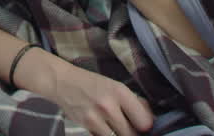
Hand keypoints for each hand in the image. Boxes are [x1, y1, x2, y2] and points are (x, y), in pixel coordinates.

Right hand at [39, 58, 153, 135]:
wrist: (63, 83)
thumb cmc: (93, 84)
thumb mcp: (115, 86)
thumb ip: (133, 101)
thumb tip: (149, 119)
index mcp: (120, 92)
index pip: (144, 122)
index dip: (146, 126)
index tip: (143, 125)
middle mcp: (109, 106)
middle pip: (132, 134)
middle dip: (133, 132)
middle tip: (129, 127)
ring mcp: (96, 118)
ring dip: (119, 135)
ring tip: (116, 127)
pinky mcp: (86, 126)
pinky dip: (106, 135)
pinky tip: (105, 128)